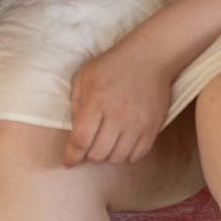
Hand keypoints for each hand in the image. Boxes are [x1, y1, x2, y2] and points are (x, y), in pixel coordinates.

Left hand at [63, 35, 178, 166]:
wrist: (148, 58)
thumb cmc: (112, 66)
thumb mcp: (84, 76)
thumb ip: (75, 103)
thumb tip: (74, 129)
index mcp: (96, 101)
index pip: (81, 140)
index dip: (71, 156)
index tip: (68, 162)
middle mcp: (117, 115)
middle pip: (98, 153)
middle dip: (88, 154)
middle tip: (88, 145)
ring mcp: (137, 123)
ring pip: (117, 158)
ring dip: (107, 155)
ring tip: (105, 143)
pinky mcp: (153, 128)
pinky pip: (137, 155)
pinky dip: (126, 155)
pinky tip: (121, 145)